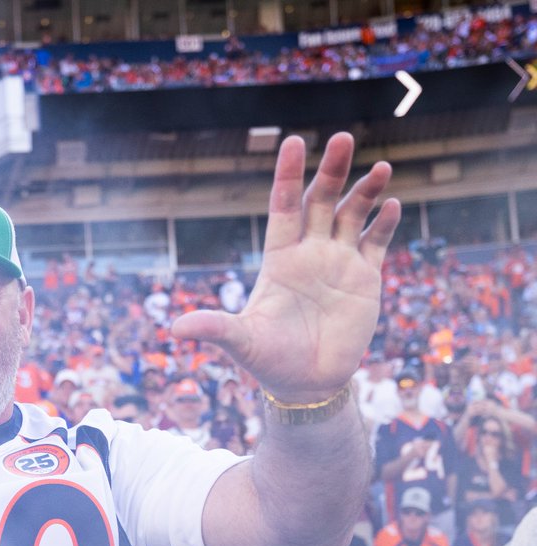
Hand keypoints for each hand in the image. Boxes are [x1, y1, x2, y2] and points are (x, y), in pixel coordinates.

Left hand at [171, 133, 399, 401]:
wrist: (307, 384)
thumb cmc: (269, 362)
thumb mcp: (241, 343)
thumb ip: (215, 328)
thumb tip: (176, 328)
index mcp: (279, 259)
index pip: (283, 206)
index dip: (288, 175)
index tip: (293, 142)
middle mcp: (309, 253)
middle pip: (321, 201)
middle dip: (332, 170)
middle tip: (341, 137)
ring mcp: (338, 263)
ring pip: (352, 215)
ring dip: (366, 191)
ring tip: (382, 168)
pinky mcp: (365, 280)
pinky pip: (375, 243)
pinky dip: (384, 224)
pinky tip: (393, 204)